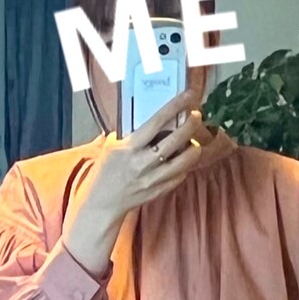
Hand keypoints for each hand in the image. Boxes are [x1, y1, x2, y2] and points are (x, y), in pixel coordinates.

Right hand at [81, 89, 205, 218]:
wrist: (101, 203)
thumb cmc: (105, 172)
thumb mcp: (112, 147)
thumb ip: (130, 134)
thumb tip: (149, 120)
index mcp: (129, 148)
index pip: (156, 122)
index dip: (174, 106)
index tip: (188, 96)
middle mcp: (142, 163)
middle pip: (174, 141)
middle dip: (190, 125)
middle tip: (196, 116)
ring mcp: (152, 180)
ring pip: (182, 162)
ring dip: (194, 149)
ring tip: (195, 141)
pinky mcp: (157, 192)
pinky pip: (178, 178)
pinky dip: (186, 167)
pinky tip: (186, 160)